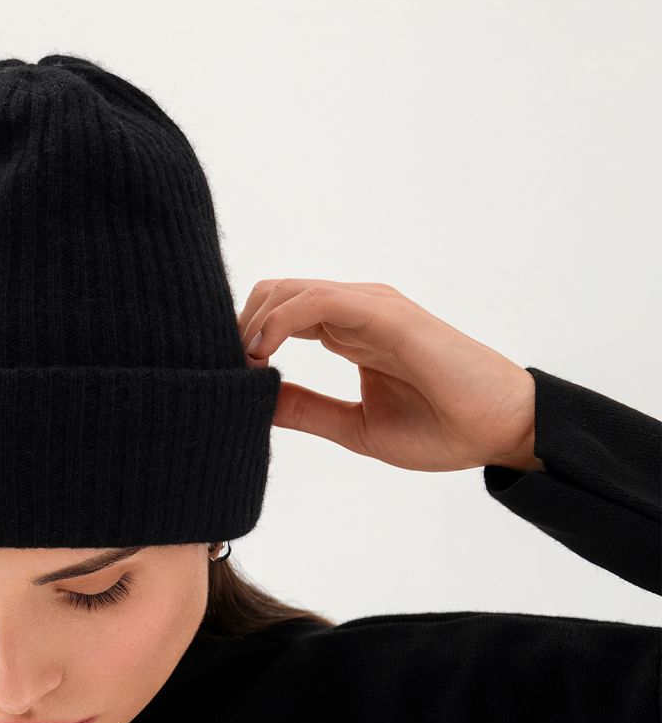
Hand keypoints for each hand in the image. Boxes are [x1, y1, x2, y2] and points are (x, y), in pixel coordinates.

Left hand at [238, 278, 545, 472]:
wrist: (501, 431)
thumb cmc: (441, 429)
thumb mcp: (354, 426)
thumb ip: (306, 410)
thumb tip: (255, 402)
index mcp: (348, 332)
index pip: (279, 314)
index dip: (243, 340)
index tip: (223, 378)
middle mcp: (356, 312)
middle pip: (274, 294)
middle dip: (237, 328)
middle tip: (221, 370)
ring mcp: (371, 308)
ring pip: (288, 291)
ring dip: (251, 324)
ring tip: (237, 366)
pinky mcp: (386, 314)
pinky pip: (318, 300)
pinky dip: (279, 320)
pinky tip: (260, 353)